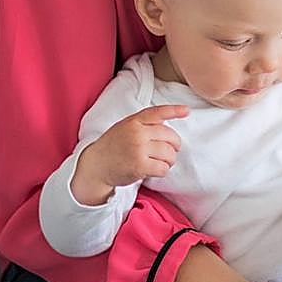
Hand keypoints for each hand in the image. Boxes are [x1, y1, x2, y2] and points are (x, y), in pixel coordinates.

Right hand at [71, 104, 188, 204]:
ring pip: (169, 154)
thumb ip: (143, 124)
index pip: (157, 113)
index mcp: (134, 121)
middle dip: (174, 146)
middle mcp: (137, 133)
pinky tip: (154, 170)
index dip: (174, 111)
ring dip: (169, 160)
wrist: (96, 166)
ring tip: (160, 162)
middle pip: (170, 137)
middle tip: (170, 151)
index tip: (186, 110)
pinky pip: (163, 168)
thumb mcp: (124, 127)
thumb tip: (166, 123)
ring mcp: (138, 149)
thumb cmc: (113, 146)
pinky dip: (162, 170)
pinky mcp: (139, 166)